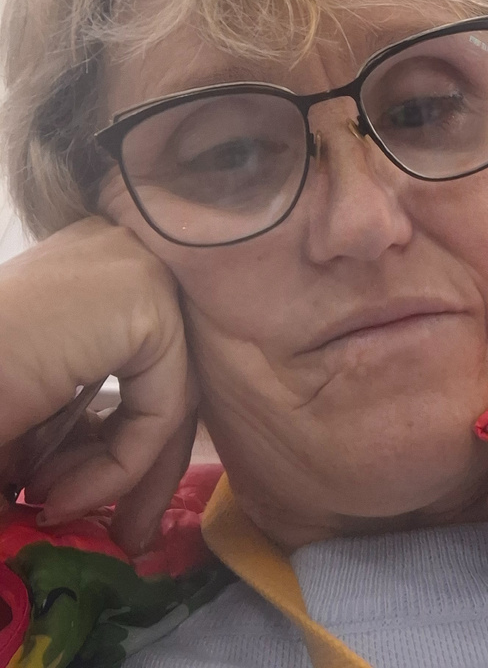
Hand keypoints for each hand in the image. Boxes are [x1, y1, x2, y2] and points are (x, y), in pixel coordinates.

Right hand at [0, 216, 195, 553]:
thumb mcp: (19, 411)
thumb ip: (56, 438)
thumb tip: (81, 492)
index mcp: (86, 272)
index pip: (130, 366)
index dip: (110, 444)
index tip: (73, 503)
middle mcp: (119, 259)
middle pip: (156, 382)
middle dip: (131, 470)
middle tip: (118, 533)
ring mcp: (140, 274)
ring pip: (163, 401)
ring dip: (114, 477)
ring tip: (55, 514)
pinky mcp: (149, 306)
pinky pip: (160, 407)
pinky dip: (119, 466)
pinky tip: (59, 498)